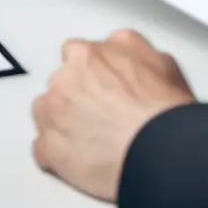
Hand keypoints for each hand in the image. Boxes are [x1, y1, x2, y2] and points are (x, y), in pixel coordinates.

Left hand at [32, 30, 195, 202]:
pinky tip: (78, 157)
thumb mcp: (162, 62)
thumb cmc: (164, 111)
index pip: (78, 53)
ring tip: (87, 135)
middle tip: (99, 112)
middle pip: (60, 79)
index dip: (92, 72)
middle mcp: (70, 73)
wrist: (158, 149)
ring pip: (45, 109)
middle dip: (75, 94)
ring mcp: (55, 109)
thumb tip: (129, 62)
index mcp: (95, 50)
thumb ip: (132, 53)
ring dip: (61, 119)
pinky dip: (56, 152)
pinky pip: (42, 147)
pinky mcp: (49, 147)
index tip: (100, 83)